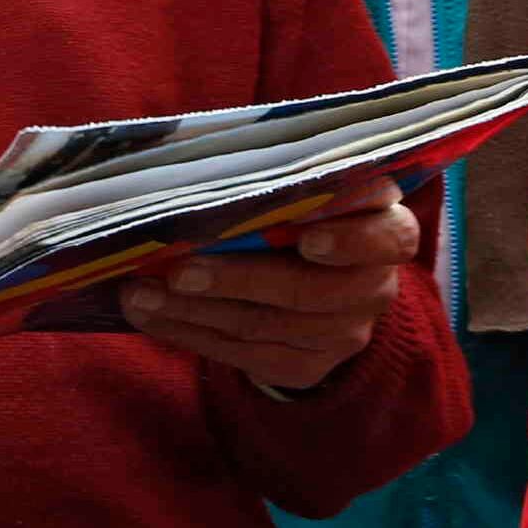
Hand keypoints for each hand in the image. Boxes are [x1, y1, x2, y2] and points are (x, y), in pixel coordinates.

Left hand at [120, 169, 411, 390]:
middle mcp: (375, 287)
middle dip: (237, 280)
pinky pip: (247, 357)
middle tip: (177, 270)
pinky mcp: (309, 367)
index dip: (349, 241)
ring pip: (266, 326)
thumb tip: (200, 161)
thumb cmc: (298, 208)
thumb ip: (278, 177)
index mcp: (388, 228)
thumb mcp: (303, 183)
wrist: (314, 277)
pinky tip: (152, 317)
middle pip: (310, 292)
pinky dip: (193, 335)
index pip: (387, 236)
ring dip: (195, 311)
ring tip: (139, 294)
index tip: (306, 238)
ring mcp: (344, 333)